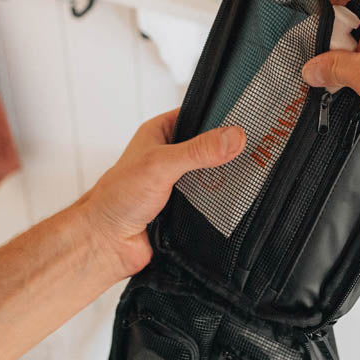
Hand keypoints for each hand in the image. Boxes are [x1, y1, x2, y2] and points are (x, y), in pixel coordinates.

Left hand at [79, 110, 244, 279]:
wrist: (106, 243)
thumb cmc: (116, 198)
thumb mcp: (160, 164)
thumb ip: (198, 150)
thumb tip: (232, 137)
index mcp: (161, 134)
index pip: (198, 116)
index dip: (220, 117)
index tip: (246, 121)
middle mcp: (170, 156)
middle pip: (210, 147)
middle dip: (228, 151)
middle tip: (253, 150)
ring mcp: (179, 182)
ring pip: (213, 175)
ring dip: (224, 180)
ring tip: (248, 175)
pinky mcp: (186, 207)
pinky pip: (211, 201)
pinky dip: (220, 203)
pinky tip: (233, 202)